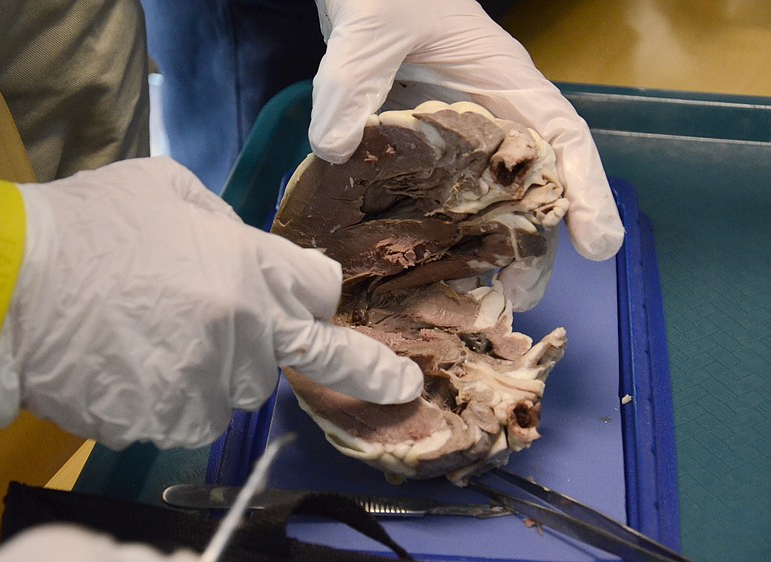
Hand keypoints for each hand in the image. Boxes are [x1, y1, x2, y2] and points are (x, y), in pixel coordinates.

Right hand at [0, 157, 422, 449]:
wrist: (8, 278)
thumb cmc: (90, 223)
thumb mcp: (172, 190)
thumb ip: (231, 226)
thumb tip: (258, 253)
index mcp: (252, 270)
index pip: (323, 299)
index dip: (327, 308)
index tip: (381, 366)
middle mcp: (243, 334)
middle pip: (285, 353)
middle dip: (259, 336)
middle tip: (203, 312)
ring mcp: (204, 384)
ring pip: (237, 390)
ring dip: (213, 368)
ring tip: (154, 332)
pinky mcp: (165, 420)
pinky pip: (191, 415)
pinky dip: (173, 396)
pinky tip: (134, 361)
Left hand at [310, 0, 623, 308]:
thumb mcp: (371, 26)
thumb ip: (354, 79)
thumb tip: (337, 149)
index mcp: (502, 82)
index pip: (561, 137)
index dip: (588, 190)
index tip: (598, 245)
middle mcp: (491, 117)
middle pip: (530, 186)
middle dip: (534, 244)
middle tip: (521, 298)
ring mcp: (458, 140)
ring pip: (490, 202)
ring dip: (492, 253)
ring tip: (482, 304)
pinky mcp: (424, 153)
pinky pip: (442, 201)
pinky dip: (444, 239)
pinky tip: (429, 274)